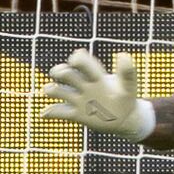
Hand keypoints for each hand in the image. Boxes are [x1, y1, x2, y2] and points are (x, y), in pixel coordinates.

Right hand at [40, 50, 155, 140]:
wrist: (124, 118)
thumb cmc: (125, 98)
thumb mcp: (129, 86)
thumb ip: (127, 72)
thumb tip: (123, 55)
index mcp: (96, 76)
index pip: (83, 62)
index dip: (76, 58)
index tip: (74, 61)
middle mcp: (84, 86)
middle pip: (67, 74)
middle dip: (60, 71)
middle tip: (62, 73)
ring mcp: (79, 100)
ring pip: (58, 91)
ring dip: (51, 89)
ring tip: (51, 90)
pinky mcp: (76, 114)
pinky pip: (59, 112)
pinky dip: (49, 112)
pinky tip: (44, 114)